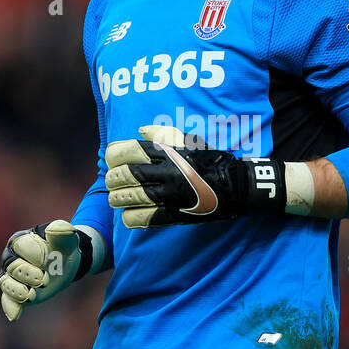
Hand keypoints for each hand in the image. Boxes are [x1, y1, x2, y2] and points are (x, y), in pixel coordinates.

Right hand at [0, 220, 90, 321]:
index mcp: (20, 240)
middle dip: (27, 273)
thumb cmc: (62, 247)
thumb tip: (54, 229)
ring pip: (7, 284)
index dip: (33, 252)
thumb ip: (62, 231)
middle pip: (12, 266)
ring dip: (18, 291)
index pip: (20, 245)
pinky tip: (16, 316)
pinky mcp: (17, 293)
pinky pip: (9, 301)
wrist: (64, 263)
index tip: (46, 260)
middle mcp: (11, 259)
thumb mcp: (66, 238)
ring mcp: (12, 277)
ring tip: (31, 295)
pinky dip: (11, 308)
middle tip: (45, 280)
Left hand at [104, 124, 286, 228]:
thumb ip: (164, 134)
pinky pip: (142, 218)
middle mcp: (167, 172)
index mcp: (169, 152)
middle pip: (125, 174)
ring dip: (117, 198)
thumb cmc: (211, 161)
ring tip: (116, 198)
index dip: (114, 154)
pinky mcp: (173, 215)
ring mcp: (169, 195)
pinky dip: (129, 218)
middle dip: (113, 178)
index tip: (112, 158)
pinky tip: (129, 214)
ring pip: (130, 197)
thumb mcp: (190, 141)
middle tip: (113, 180)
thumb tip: (140, 130)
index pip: (130, 149)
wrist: (235, 187)